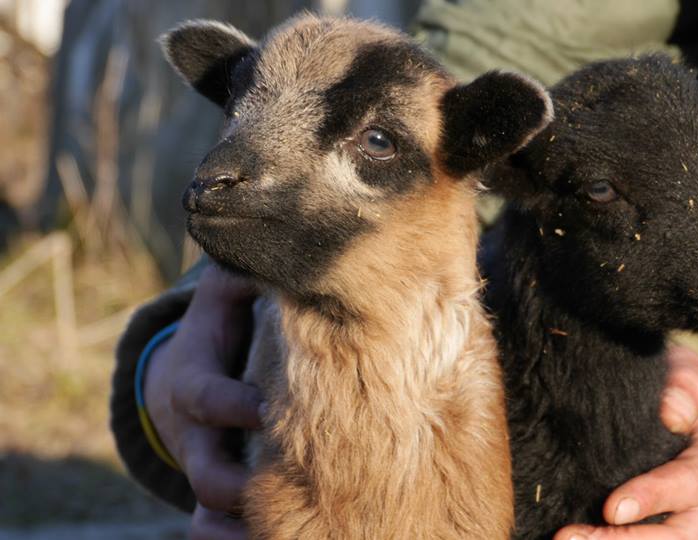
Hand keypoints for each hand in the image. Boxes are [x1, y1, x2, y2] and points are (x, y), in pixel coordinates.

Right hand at [144, 265, 260, 539]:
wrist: (192, 379)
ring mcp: (206, 467)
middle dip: (235, 481)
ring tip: (277, 534)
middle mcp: (197, 435)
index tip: (268, 409)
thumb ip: (241, 276)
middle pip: (205, 470)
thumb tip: (274, 241)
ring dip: (235, 526)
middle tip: (280, 485)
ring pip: (209, 510)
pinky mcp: (219, 493)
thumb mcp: (224, 300)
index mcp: (195, 384)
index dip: (234, 407)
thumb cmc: (220, 333)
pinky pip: (216, 531)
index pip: (207, 400)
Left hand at [555, 345, 697, 539]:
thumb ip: (686, 383)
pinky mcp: (665, 533)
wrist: (684, 415)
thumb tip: (673, 415)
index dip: (654, 497)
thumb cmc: (677, 391)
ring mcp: (692, 526)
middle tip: (573, 538)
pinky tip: (577, 538)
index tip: (613, 508)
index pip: (691, 483)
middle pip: (684, 537)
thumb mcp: (685, 372)